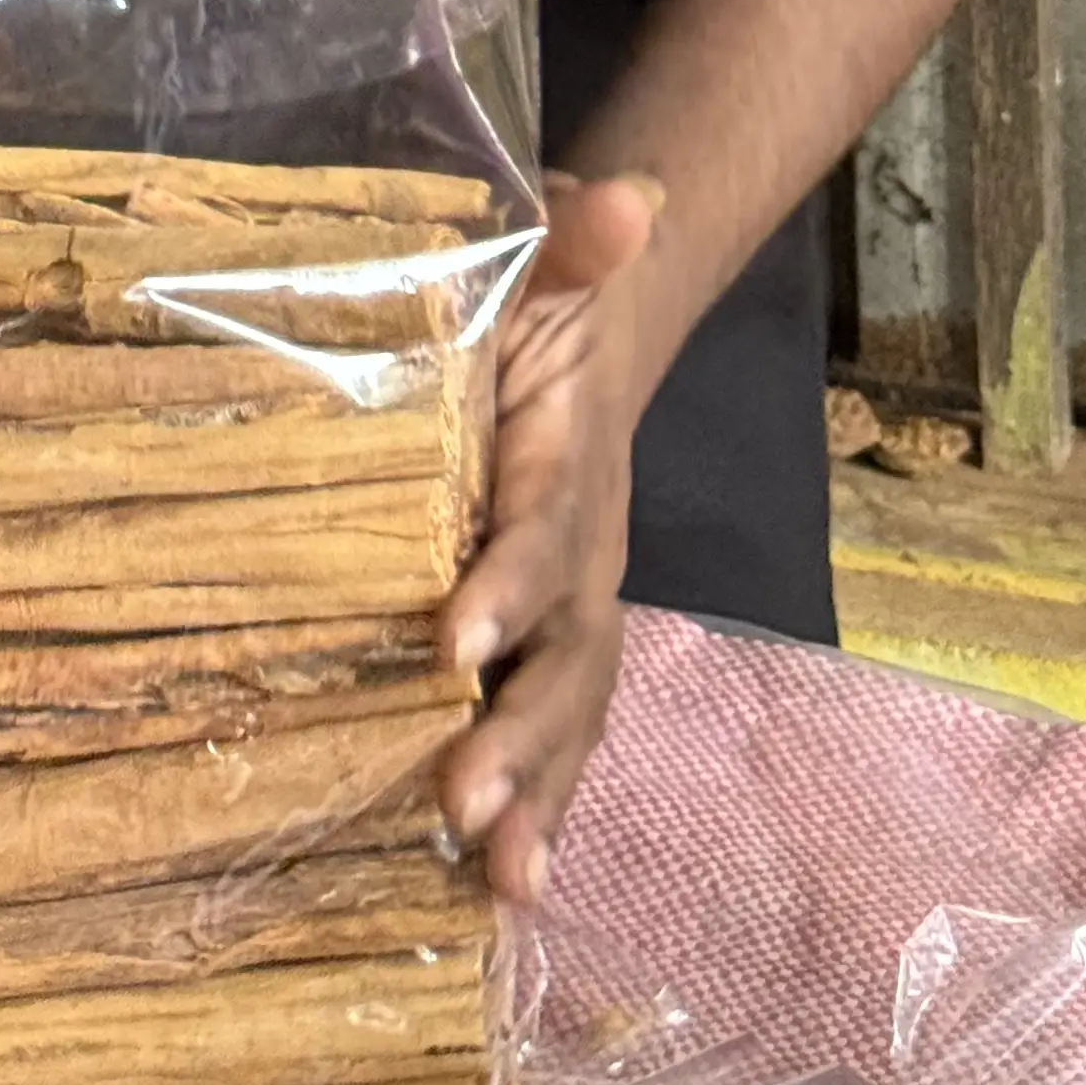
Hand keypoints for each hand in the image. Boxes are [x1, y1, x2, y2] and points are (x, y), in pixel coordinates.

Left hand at [434, 171, 661, 907]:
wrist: (591, 330)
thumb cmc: (541, 294)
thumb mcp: (544, 248)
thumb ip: (577, 236)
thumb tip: (631, 197)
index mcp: (570, 458)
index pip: (542, 528)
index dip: (509, 585)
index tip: (454, 638)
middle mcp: (587, 551)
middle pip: (568, 653)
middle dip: (526, 736)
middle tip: (466, 806)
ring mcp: (577, 606)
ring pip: (570, 712)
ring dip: (539, 794)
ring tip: (501, 879)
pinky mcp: (551, 640)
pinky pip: (555, 730)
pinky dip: (537, 806)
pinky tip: (499, 887)